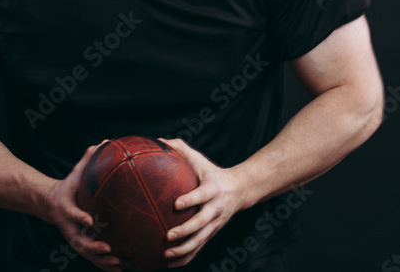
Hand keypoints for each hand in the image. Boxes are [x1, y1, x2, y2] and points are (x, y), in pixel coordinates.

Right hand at [43, 142, 120, 271]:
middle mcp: (68, 226)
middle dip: (93, 247)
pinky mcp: (80, 244)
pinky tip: (119, 268)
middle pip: (78, 241)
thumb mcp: (74, 172)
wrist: (52, 204)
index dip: (79, 218)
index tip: (90, 221)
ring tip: (118, 263)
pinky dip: (104, 265)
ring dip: (101, 261)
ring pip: (86, 254)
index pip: (71, 214)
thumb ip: (88, 159)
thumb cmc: (69, 186)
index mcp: (65, 208)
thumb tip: (105, 142)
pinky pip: (91, 258)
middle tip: (108, 247)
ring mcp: (73, 237)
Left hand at [159, 138, 250, 267]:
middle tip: (168, 236)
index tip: (176, 204)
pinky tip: (170, 263)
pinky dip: (186, 258)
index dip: (190, 200)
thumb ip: (181, 149)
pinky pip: (199, 249)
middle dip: (185, 231)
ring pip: (201, 240)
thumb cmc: (213, 173)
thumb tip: (159, 140)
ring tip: (166, 253)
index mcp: (212, 190)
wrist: (240, 190)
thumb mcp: (200, 160)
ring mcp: (215, 224)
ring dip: (184, 249)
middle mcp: (215, 209)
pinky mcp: (212, 234)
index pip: (201, 195)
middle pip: (201, 223)